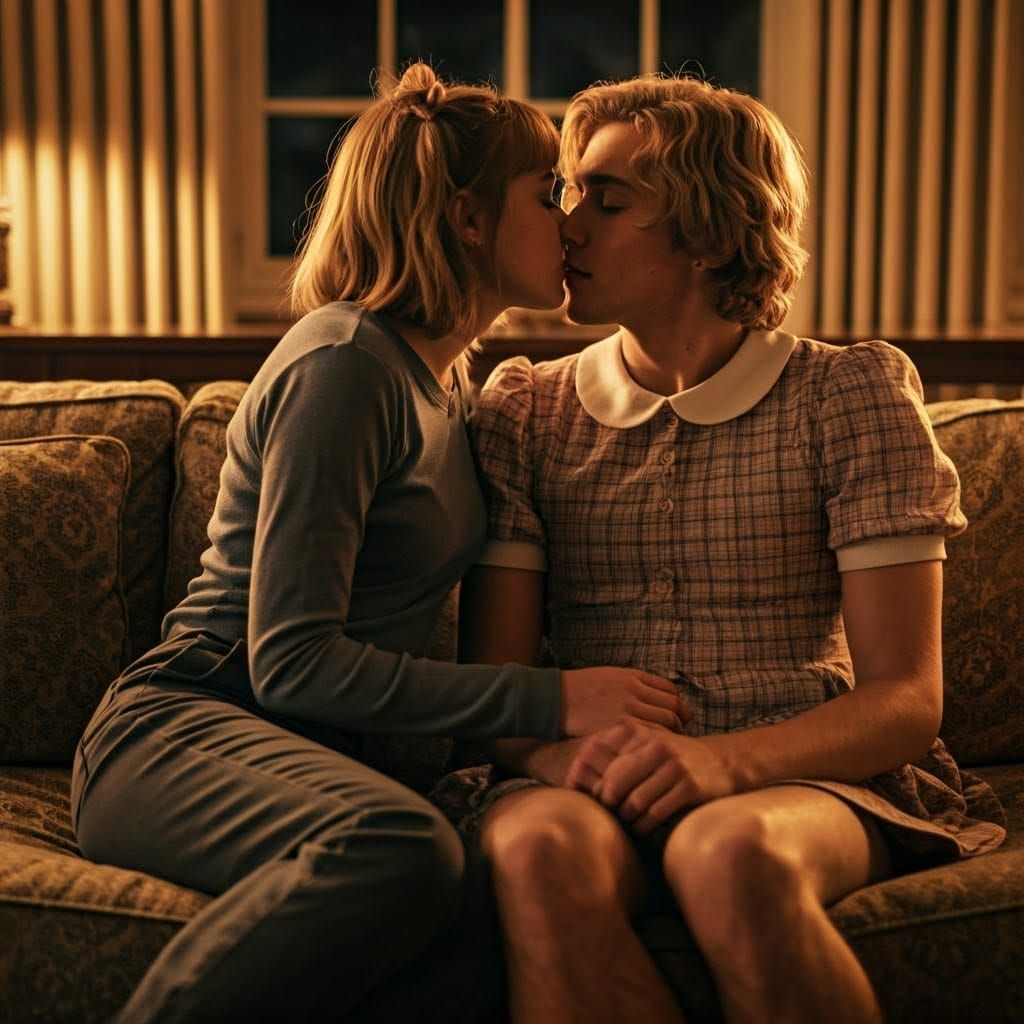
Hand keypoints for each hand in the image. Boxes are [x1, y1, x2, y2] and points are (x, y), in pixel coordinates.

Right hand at [559, 667, 691, 736]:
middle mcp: (634, 690)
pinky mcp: (621, 726)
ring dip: (673, 734)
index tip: (678, 715)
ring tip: (668, 745)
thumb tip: (655, 698)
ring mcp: (628, 708)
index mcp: (633, 676)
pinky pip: (651, 734)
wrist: (556, 698)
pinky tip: (653, 750)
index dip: (677, 704)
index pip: (670, 689)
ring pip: (667, 721)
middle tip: (680, 733)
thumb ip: (633, 685)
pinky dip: (658, 741)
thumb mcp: (610, 676)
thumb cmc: (580, 689)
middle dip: (681, 721)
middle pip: (673, 706)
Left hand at [564, 720, 734, 833]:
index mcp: (642, 733)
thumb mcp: (649, 742)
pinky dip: (644, 826)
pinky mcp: (690, 787)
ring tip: (624, 824)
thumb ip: (621, 749)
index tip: (592, 800)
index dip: (595, 785)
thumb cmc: (674, 757)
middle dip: (608, 804)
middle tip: (607, 816)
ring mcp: (675, 766)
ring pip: (635, 802)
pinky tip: (641, 830)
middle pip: (616, 784)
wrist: (722, 762)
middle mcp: (658, 747)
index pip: (606, 762)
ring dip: (626, 819)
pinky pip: (656, 813)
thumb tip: (579, 769)